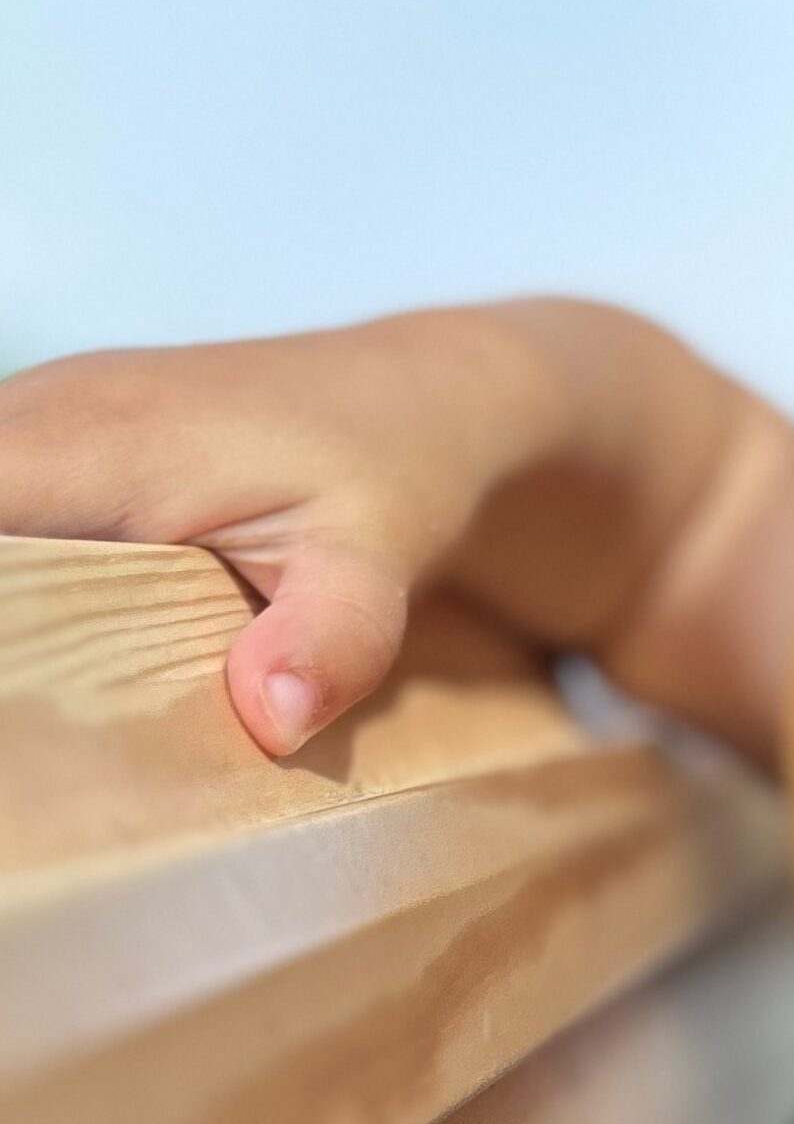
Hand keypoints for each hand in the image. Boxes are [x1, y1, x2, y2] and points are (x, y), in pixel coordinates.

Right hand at [0, 307, 560, 756]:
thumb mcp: (383, 557)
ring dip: (9, 601)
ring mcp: (33, 420)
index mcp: (95, 443)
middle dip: (2, 617)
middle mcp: (39, 414)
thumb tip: (270, 720)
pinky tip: (48, 645)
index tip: (20, 691)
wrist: (421, 395)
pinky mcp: (45, 443)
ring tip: (36, 705)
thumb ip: (333, 635)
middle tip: (29, 727)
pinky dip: (14, 574)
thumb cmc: (399, 468)